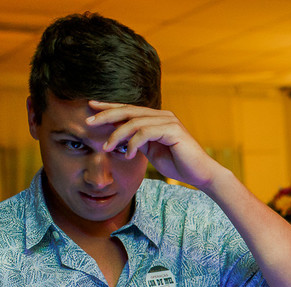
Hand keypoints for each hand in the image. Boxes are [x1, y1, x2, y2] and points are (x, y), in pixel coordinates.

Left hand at [86, 101, 222, 188]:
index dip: (109, 108)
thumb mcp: (151, 151)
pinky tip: (128, 154)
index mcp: (158, 118)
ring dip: (117, 135)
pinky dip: (133, 143)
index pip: (130, 109)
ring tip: (107, 147)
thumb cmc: (179, 165)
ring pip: (135, 122)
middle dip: (106, 115)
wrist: (201, 175)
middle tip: (88, 122)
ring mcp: (169, 122)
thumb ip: (137, 141)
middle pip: (129, 110)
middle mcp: (163, 116)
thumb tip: (118, 137)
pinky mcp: (173, 131)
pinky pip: (146, 133)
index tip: (91, 107)